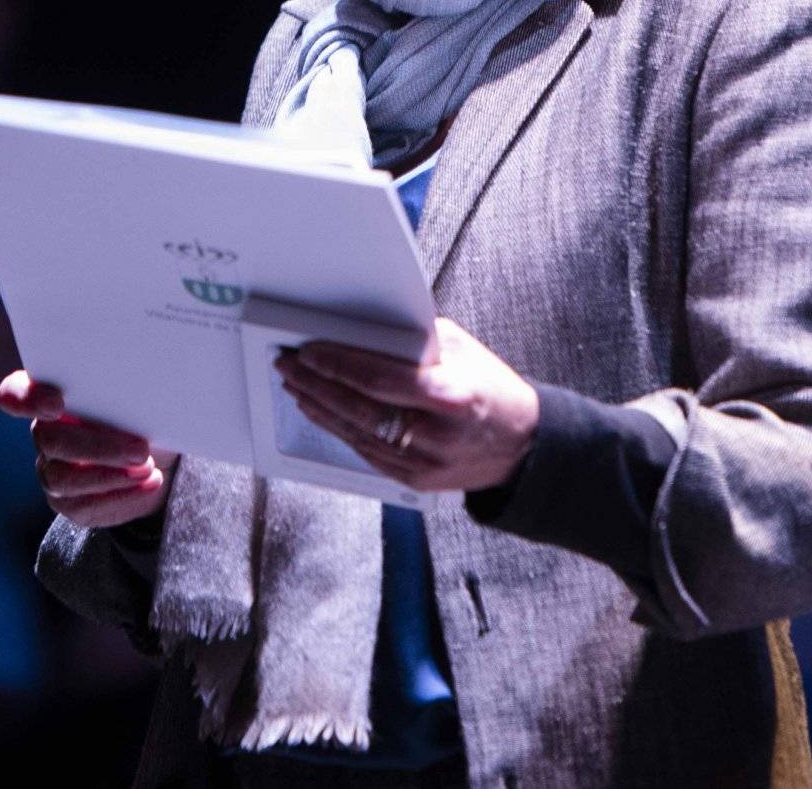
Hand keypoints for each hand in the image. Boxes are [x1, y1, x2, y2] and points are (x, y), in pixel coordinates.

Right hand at [0, 369, 176, 528]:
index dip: (28, 399)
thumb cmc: (144, 410)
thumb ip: (125, 392)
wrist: (160, 453)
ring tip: (149, 468)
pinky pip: (85, 505)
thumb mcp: (139, 396)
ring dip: (112, 475)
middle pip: (50, 440)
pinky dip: (124, 494)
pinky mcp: (68, 502)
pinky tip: (151, 481)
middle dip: (98, 447)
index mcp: (50, 394)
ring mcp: (51, 470)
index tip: (56, 403)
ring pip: (65, 478)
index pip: (15, 395)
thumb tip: (138, 391)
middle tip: (140, 450)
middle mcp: (43, 432)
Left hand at [275, 316, 540, 493]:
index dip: (339, 364)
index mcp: (451, 397)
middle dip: (317, 384)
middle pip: (360, 408)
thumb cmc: (491, 389)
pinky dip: (339, 429)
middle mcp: (436, 434)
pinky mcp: (415, 479)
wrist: (521, 446)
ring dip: (320, 406)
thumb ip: (414, 342)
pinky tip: (320, 411)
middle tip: (289, 364)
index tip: (310, 350)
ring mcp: (424, 463)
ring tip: (295, 384)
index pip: (380, 379)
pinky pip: (367, 452)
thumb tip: (363, 331)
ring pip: (357, 433)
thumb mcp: (461, 351)